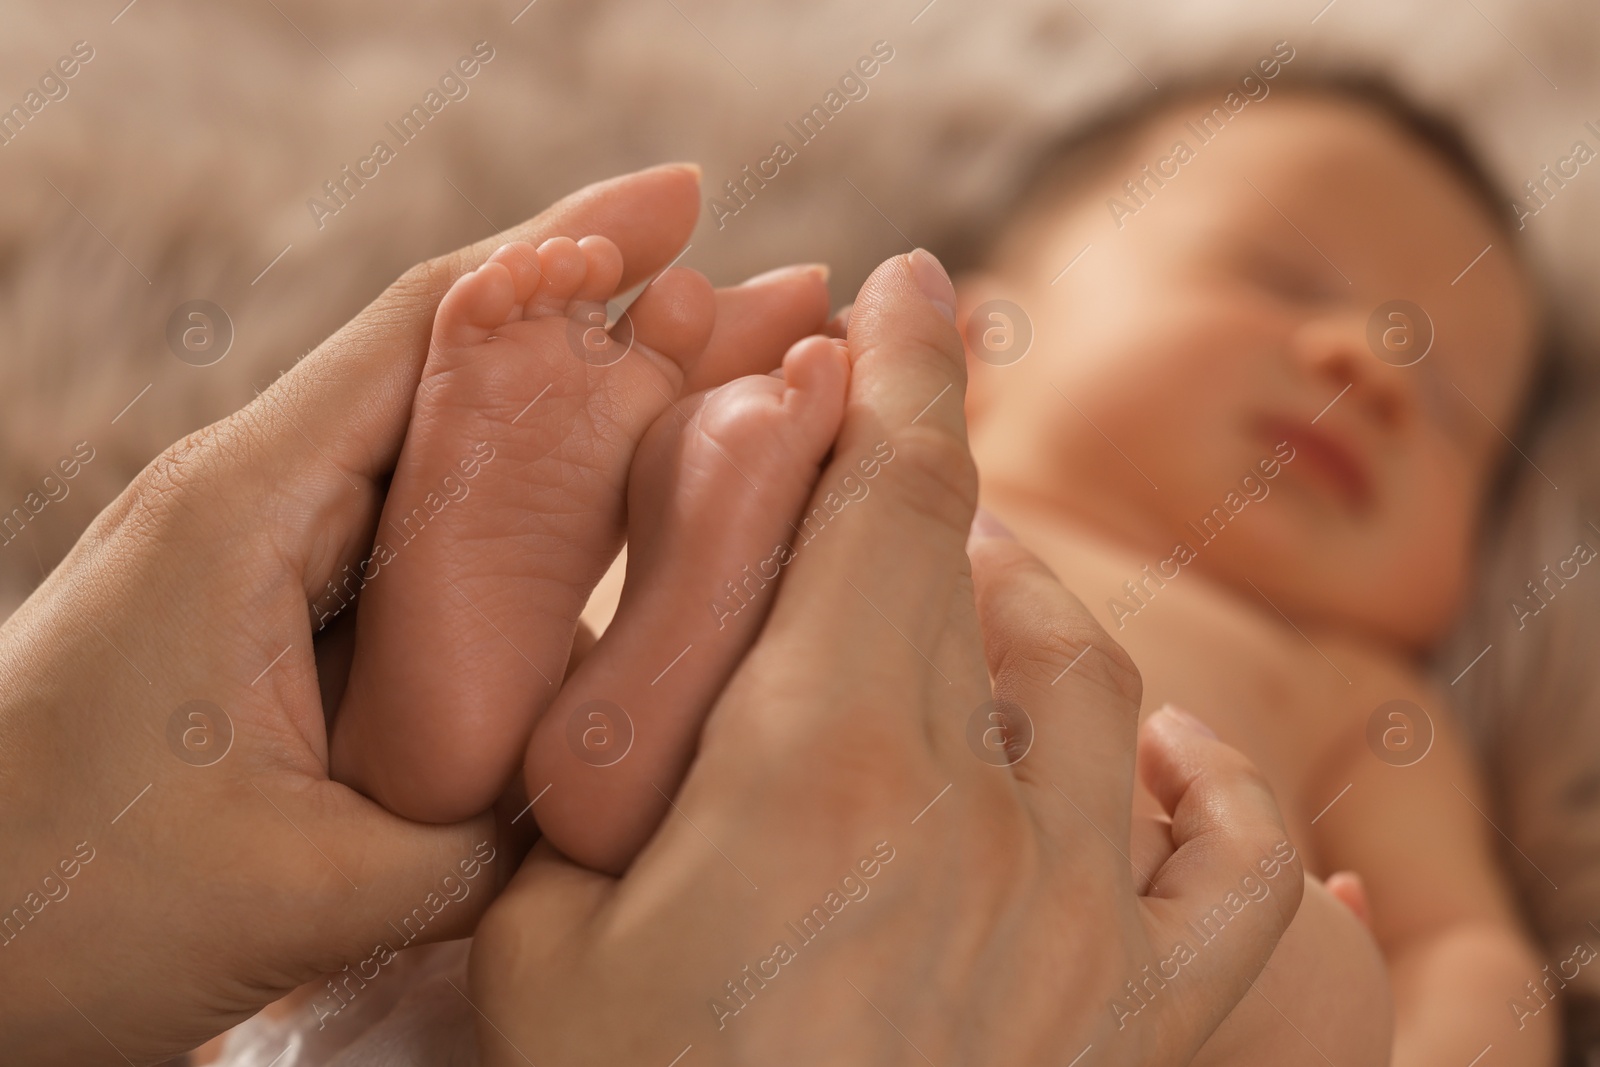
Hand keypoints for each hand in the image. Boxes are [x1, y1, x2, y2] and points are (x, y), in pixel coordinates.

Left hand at [0, 164, 828, 1063]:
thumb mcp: (303, 888)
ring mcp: (265, 557)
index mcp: (247, 510)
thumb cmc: (57, 910)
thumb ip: (479, 837)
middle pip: (464, 370)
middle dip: (624, 325)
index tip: (684, 200)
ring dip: (588, 417)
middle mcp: (258, 502)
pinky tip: (615, 530)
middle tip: (772, 302)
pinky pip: (424, 540)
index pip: (429, 326)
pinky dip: (528, 515)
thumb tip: (610, 795)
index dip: (566, 247)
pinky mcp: (274, 618)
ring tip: (731, 400)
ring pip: (453, 455)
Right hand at [467, 250, 1304, 1065]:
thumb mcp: (540, 924)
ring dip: (1032, 613)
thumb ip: (607, 763)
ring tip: (971, 601)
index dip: (902, 369)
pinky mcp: (1138, 1024)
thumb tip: (664, 631)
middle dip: (929, 496)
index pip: (885, 501)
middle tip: (876, 476)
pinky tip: (1148, 760)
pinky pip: (1246, 870)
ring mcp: (1080, 924)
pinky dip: (1215, 789)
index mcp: (816, 773)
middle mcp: (978, 823)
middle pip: (985, 578)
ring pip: (1103, 686)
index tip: (912, 280)